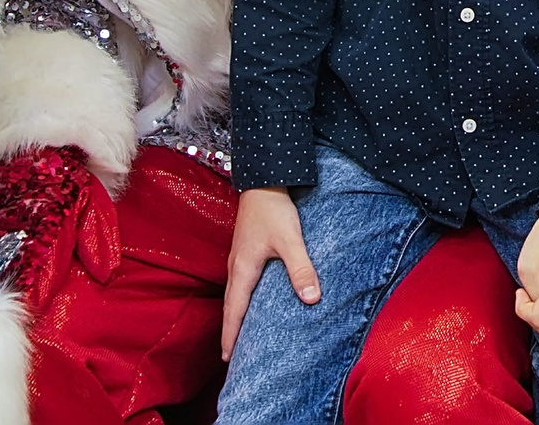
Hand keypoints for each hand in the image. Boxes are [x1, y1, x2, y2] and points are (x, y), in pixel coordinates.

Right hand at [222, 186, 319, 360]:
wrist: (263, 180)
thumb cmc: (273, 210)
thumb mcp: (290, 239)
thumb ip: (301, 269)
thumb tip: (311, 299)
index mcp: (243, 269)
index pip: (234, 311)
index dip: (231, 335)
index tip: (227, 358)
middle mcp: (236, 267)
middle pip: (230, 306)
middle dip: (230, 331)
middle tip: (230, 355)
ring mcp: (238, 258)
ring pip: (234, 294)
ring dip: (234, 315)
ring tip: (238, 334)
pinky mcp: (244, 250)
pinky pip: (239, 283)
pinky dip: (240, 299)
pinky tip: (250, 302)